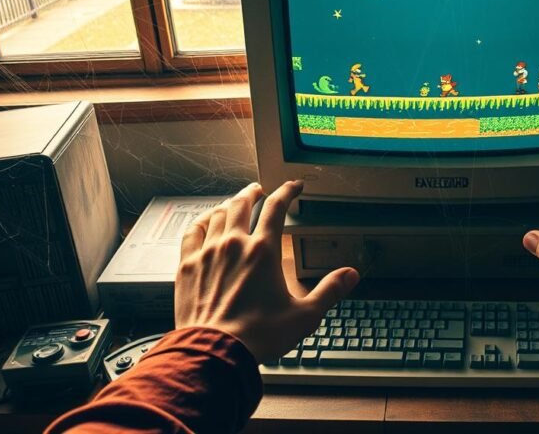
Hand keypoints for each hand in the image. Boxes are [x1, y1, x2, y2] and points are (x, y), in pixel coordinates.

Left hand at [175, 181, 359, 360]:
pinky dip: (201, 220)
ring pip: (217, 214)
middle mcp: (234, 245)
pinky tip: (205, 221)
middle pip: (243, 203)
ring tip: (234, 202)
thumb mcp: (304, 315)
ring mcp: (208, 253)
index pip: (277, 207)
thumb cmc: (257, 335)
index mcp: (263, 251)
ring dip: (229, 203)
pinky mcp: (187, 265)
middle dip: (253, 192)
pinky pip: (193, 231)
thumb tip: (350, 275)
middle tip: (259, 190)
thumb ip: (329, 291)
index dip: (287, 192)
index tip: (293, 187)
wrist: (215, 352)